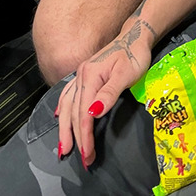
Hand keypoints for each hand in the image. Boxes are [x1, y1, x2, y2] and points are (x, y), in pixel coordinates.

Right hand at [58, 20, 153, 167]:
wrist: (135, 37)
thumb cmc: (134, 55)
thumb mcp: (126, 75)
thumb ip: (109, 94)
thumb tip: (93, 114)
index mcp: (90, 76)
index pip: (83, 113)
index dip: (84, 136)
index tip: (87, 154)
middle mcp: (81, 75)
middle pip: (73, 111)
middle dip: (75, 137)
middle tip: (81, 159)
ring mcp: (81, 74)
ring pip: (67, 104)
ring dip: (65, 127)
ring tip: (64, 147)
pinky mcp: (85, 74)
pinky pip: (68, 94)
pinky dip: (63, 108)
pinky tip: (60, 117)